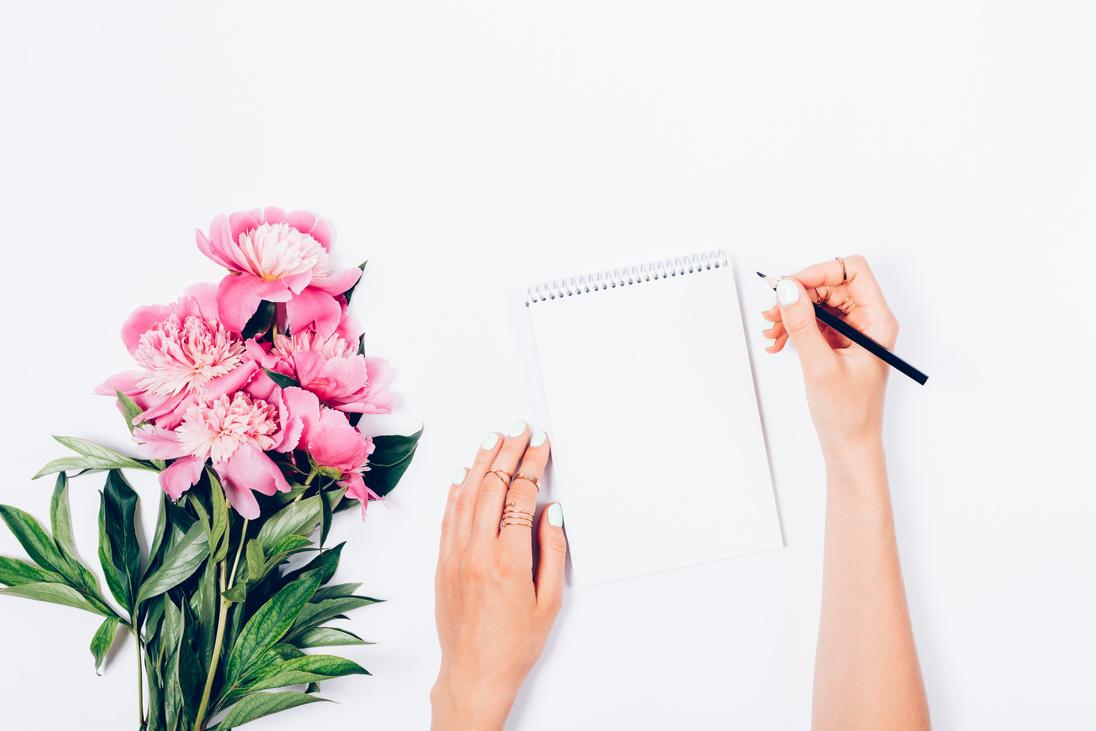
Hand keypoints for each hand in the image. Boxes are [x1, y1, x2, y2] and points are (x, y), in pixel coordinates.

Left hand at [431, 422, 566, 730]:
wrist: (474, 673)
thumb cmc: (514, 644)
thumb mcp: (549, 600)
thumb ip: (552, 550)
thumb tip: (551, 510)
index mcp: (508, 559)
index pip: (520, 495)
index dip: (532, 463)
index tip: (540, 444)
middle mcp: (477, 551)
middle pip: (492, 485)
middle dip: (508, 451)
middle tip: (520, 430)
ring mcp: (454, 555)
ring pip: (466, 494)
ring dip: (481, 461)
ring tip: (493, 438)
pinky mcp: (441, 562)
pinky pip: (448, 515)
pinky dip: (457, 489)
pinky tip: (465, 472)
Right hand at [761, 255, 898, 450]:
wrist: (849, 445)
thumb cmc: (849, 414)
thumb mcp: (820, 366)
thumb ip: (802, 324)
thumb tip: (788, 290)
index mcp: (877, 322)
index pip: (852, 271)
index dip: (819, 272)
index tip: (791, 286)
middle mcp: (867, 321)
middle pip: (831, 284)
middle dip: (799, 294)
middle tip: (773, 311)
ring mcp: (852, 331)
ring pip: (818, 302)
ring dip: (791, 312)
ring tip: (772, 331)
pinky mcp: (837, 342)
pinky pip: (812, 320)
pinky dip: (792, 326)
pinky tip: (778, 341)